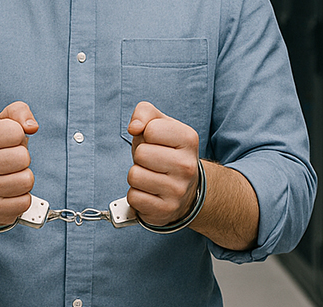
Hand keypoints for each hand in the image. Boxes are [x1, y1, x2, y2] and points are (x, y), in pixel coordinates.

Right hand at [0, 101, 37, 226]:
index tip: (6, 142)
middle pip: (23, 158)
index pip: (17, 132)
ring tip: (8, 177)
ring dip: (23, 179)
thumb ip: (19, 112)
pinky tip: (7, 193)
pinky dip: (21, 198)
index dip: (18, 136)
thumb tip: (31, 126)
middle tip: (8, 162)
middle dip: (22, 159)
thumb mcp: (2, 123)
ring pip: (26, 180)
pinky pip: (24, 202)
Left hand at [126, 101, 200, 226]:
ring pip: (134, 176)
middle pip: (141, 153)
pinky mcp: (166, 210)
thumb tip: (134, 127)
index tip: (156, 142)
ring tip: (151, 176)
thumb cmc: (166, 152)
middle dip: (140, 157)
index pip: (151, 129)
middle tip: (153, 162)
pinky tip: (150, 192)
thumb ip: (144, 113)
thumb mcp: (158, 125)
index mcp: (189, 139)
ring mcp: (178, 190)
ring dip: (137, 176)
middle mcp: (188, 166)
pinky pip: (134, 197)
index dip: (146, 135)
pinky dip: (137, 194)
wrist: (185, 189)